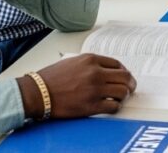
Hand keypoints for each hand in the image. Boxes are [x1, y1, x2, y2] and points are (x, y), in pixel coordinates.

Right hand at [18, 53, 135, 118]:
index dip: (123, 71)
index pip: (118, 64)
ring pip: (122, 91)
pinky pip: (113, 106)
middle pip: (125, 77)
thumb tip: (105, 70)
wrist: (37, 93)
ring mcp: (95, 89)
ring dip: (124, 95)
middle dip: (130, 83)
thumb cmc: (51, 78)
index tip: (124, 76)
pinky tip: (112, 107)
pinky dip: (116, 107)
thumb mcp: (72, 62)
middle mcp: (96, 73)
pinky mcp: (91, 105)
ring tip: (120, 98)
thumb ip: (90, 64)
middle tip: (130, 88)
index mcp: (91, 59)